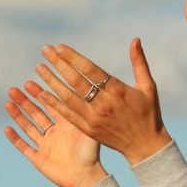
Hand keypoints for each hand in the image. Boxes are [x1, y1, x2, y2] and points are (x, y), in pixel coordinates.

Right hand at [4, 83, 107, 186]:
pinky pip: (24, 147)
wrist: (87, 178)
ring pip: (27, 127)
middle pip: (35, 113)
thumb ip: (81, 112)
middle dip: (24, 101)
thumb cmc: (91, 154)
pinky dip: (15, 138)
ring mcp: (45, 146)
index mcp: (64, 125)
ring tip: (8, 103)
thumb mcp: (87, 129)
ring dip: (17, 115)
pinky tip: (7, 128)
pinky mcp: (39, 159)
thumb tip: (80, 91)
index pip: (49, 105)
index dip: (38, 94)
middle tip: (13, 90)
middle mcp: (53, 133)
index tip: (29, 82)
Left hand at [35, 38, 172, 164]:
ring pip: (67, 96)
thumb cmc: (148, 113)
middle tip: (45, 50)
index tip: (59, 47)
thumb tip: (135, 39)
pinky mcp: (87, 129)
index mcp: (117, 91)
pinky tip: (42, 93)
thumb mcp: (148, 87)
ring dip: (51, 81)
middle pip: (75, 80)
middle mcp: (103, 104)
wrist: (146, 147)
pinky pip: (66, 114)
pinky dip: (54, 103)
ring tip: (39, 67)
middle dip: (58, 63)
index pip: (89, 69)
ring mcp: (93, 118)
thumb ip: (139, 62)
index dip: (72, 57)